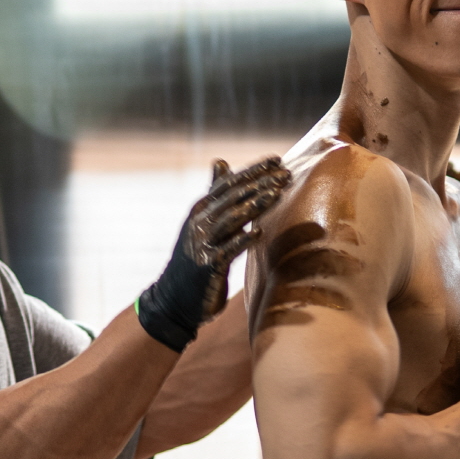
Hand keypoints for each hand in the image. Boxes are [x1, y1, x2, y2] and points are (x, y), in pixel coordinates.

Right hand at [137, 157, 290, 351]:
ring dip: (255, 205)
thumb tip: (220, 161)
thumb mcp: (203, 223)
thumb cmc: (196, 259)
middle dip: (260, 183)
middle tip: (285, 174)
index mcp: (200, 210)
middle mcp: (199, 222)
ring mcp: (202, 243)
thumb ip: (215, 195)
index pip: (229, 183)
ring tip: (277, 194)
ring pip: (231, 218)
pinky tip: (259, 233)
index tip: (278, 160)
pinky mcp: (207, 265)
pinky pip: (227, 250)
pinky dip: (242, 240)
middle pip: (233, 196)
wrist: (174, 299)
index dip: (253, 170)